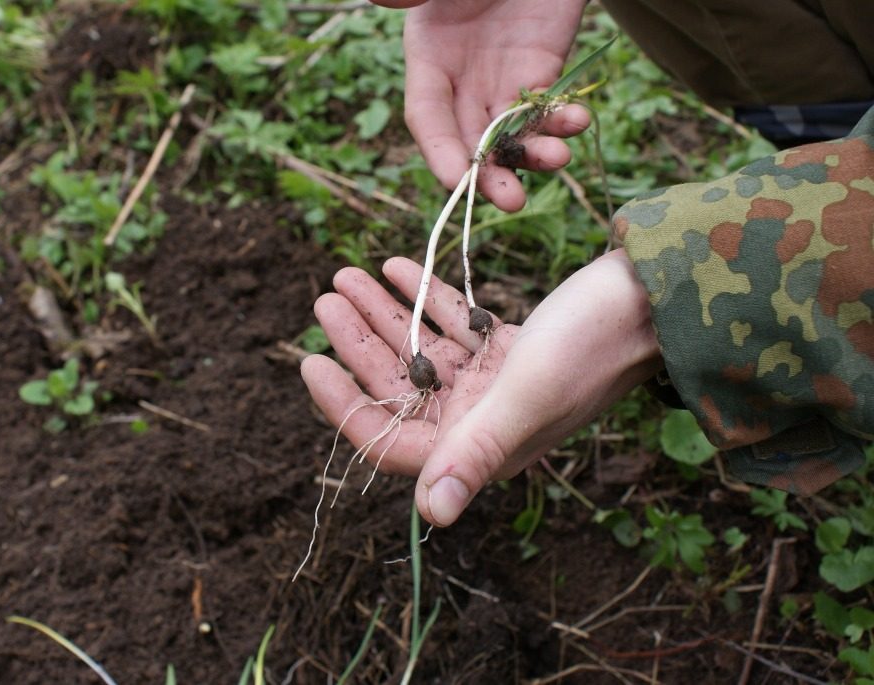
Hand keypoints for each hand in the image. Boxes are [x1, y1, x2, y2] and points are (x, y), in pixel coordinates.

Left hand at [301, 250, 661, 525]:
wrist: (657, 297)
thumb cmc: (594, 342)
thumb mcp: (527, 393)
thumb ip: (475, 452)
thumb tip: (432, 516)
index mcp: (483, 446)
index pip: (392, 441)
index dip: (345, 407)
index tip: (309, 359)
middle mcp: (484, 422)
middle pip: (400, 388)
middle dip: (358, 342)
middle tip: (325, 295)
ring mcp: (496, 385)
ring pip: (422, 352)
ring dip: (385, 314)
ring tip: (347, 273)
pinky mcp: (510, 351)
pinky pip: (453, 328)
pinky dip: (426, 300)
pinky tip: (398, 266)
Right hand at [370, 0, 590, 210]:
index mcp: (428, 54)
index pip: (427, 115)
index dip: (440, 151)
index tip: (457, 181)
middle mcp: (463, 77)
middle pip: (470, 138)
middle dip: (489, 174)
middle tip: (510, 199)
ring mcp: (504, 76)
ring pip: (514, 132)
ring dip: (534, 155)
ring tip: (558, 158)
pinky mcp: (544, 68)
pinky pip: (550, 107)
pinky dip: (563, 120)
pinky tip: (578, 120)